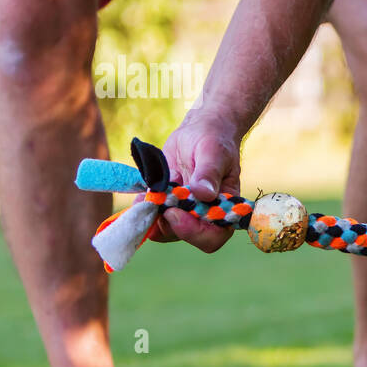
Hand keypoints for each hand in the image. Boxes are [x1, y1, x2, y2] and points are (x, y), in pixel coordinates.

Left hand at [153, 112, 242, 252]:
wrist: (199, 130)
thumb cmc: (214, 139)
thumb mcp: (213, 152)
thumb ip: (209, 173)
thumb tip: (204, 194)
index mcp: (224, 207)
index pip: (213, 236)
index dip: (193, 232)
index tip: (174, 214)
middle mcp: (205, 214)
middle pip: (186, 236)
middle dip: (168, 223)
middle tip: (157, 200)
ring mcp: (185, 211)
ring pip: (166, 229)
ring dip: (153, 216)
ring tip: (150, 194)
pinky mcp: (167, 203)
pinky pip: (152, 215)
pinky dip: (143, 208)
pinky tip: (142, 194)